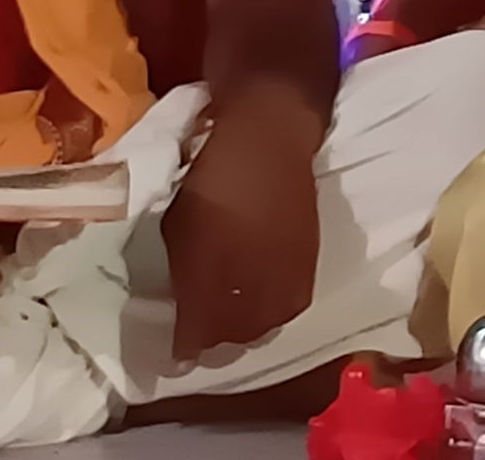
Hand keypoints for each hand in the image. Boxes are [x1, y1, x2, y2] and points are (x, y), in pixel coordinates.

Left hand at [160, 85, 324, 364]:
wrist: (269, 136)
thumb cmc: (211, 176)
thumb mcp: (177, 224)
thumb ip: (181, 272)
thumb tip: (182, 307)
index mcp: (209, 270)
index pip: (197, 335)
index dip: (184, 347)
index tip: (175, 348)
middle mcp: (250, 279)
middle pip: (235, 339)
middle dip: (216, 342)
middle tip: (201, 334)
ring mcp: (284, 272)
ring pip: (265, 326)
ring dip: (246, 330)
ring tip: (231, 319)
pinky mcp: (309, 262)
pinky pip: (290, 305)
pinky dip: (273, 310)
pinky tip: (261, 300)